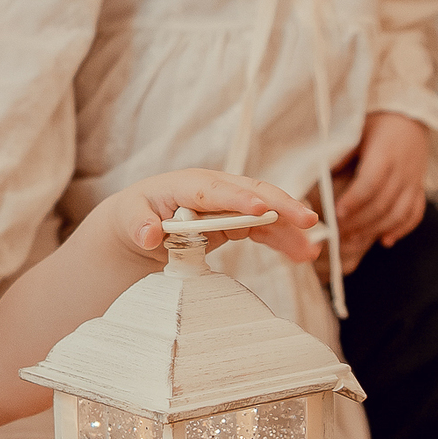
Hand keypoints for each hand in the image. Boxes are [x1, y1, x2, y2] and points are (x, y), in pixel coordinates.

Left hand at [107, 170, 321, 264]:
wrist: (141, 221)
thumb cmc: (135, 215)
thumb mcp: (128, 219)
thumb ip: (138, 224)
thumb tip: (149, 235)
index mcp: (187, 184)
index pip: (215, 190)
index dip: (238, 199)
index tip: (259, 209)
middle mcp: (215, 188)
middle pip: (252, 192)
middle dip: (280, 205)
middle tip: (306, 220)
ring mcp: (229, 204)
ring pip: (266, 210)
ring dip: (289, 227)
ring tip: (309, 250)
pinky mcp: (236, 220)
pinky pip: (265, 228)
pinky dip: (283, 239)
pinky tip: (302, 254)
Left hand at [333, 111, 427, 272]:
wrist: (410, 114)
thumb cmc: (377, 122)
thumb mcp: (356, 131)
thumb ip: (341, 154)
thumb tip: (319, 175)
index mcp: (384, 155)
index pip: (370, 183)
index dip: (353, 201)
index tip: (336, 214)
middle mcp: (402, 170)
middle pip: (382, 203)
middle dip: (359, 222)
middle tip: (338, 235)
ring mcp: (414, 181)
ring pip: (399, 213)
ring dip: (377, 229)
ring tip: (355, 241)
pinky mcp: (419, 187)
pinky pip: (415, 213)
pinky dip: (402, 229)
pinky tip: (385, 240)